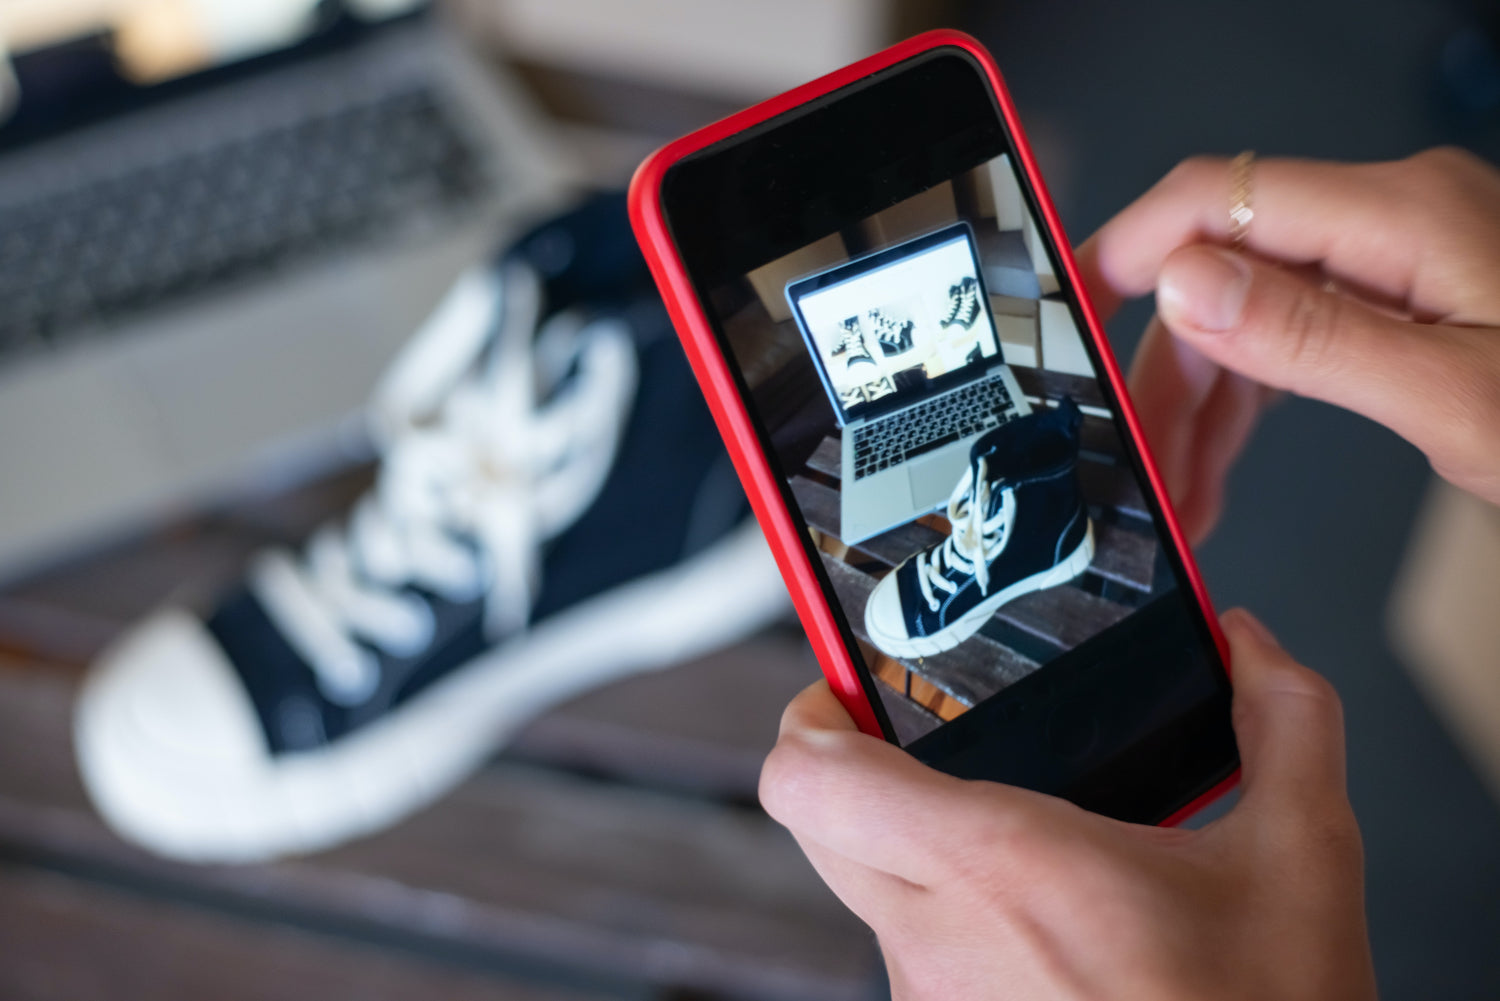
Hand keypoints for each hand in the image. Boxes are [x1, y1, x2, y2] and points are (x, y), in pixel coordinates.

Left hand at [760, 611, 1374, 1000]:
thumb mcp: (1304, 859)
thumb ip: (1283, 721)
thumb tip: (1251, 645)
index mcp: (1003, 866)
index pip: (810, 781)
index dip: (807, 721)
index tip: (844, 693)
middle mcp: (940, 940)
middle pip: (818, 825)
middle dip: (853, 771)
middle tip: (918, 744)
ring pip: (867, 893)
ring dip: (915, 854)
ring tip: (1016, 846)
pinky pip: (910, 955)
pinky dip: (951, 922)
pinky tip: (1038, 923)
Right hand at [1076, 148, 1499, 542]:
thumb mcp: (1453, 397)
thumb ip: (1314, 337)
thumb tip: (1186, 287)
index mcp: (1402, 216)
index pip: (1214, 199)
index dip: (1122, 253)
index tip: (1067, 320)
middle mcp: (1389, 220)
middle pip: (1218, 274)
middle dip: (1163, 375)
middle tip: (1137, 460)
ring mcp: (1392, 256)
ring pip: (1244, 315)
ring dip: (1197, 405)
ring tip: (1177, 491)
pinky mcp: (1397, 296)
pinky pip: (1287, 336)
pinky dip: (1244, 402)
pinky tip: (1215, 460)